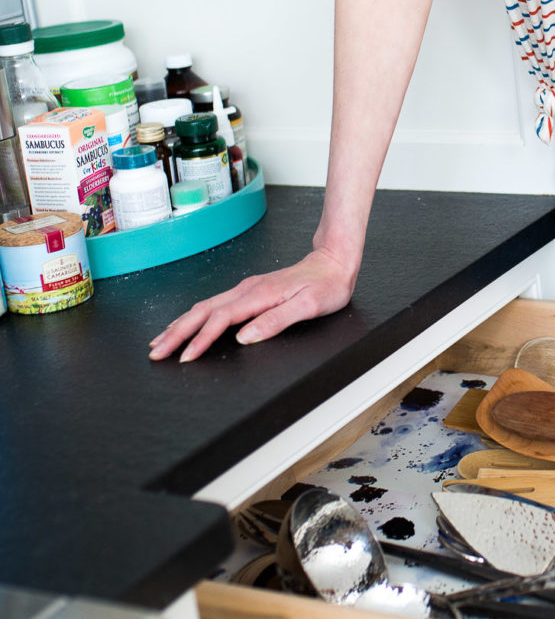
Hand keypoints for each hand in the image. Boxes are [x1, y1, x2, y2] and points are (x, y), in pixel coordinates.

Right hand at [149, 247, 355, 361]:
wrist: (334, 262)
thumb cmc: (326, 285)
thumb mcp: (309, 306)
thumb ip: (276, 321)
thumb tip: (244, 337)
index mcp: (259, 295)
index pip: (220, 320)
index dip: (200, 340)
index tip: (184, 357)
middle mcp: (247, 290)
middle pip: (202, 312)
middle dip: (176, 332)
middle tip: (156, 352)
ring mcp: (246, 289)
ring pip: (204, 307)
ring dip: (180, 325)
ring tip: (160, 341)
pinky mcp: (248, 291)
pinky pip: (214, 305)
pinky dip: (194, 317)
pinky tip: (186, 324)